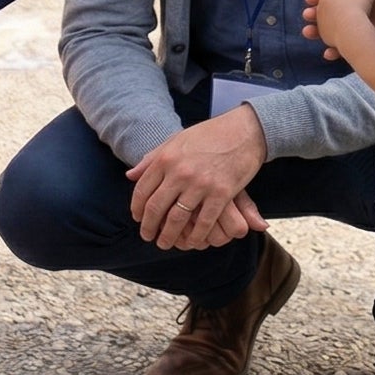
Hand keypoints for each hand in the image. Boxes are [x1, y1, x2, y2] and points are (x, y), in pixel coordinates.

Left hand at [128, 108, 272, 250]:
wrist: (244, 130)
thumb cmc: (209, 134)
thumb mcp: (176, 140)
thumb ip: (152, 158)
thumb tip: (130, 175)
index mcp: (166, 158)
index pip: (142, 190)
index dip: (137, 209)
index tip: (138, 219)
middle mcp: (180, 172)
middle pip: (155, 208)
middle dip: (149, 227)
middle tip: (148, 237)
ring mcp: (200, 184)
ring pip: (177, 219)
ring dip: (169, 236)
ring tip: (165, 243)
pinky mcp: (221, 193)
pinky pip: (204, 222)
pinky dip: (196, 235)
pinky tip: (192, 241)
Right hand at [301, 0, 374, 61]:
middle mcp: (353, 15)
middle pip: (329, 15)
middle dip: (316, 15)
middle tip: (306, 15)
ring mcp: (356, 31)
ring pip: (332, 33)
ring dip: (318, 33)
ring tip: (307, 32)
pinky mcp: (361, 47)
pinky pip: (344, 51)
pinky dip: (335, 52)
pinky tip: (328, 54)